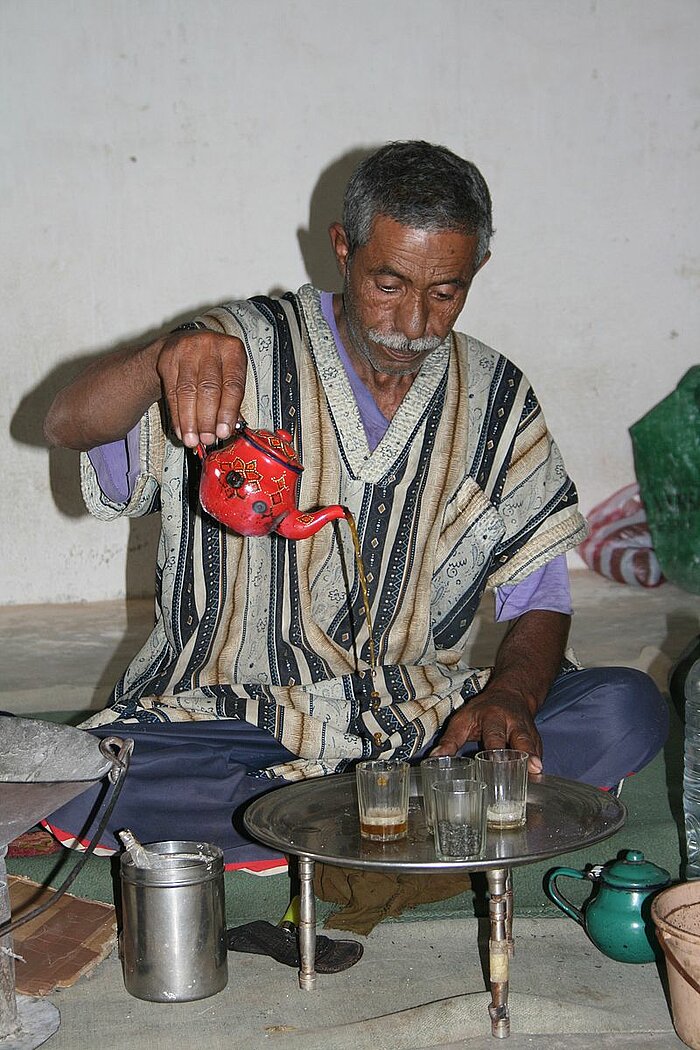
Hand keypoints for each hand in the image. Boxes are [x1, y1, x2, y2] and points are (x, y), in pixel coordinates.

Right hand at [155, 329, 247, 447]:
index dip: (228, 411)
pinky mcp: (167, 359)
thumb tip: (230, 428)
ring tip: (193, 439)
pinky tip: (182, 429)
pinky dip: (177, 415)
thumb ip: (232, 400)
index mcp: (232, 350)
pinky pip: (172, 392)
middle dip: (207, 419)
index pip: (232, 385)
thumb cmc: (213, 364)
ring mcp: (186, 350)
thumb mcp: (228, 374)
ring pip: (188, 392)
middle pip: (208, 388)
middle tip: (207, 439)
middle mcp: (209, 346)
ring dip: (190, 421)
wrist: (184, 344)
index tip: (224, 432)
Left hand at [430, 687, 543, 774]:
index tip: (496, 761)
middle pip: (521, 739)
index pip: (495, 734)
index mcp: (494, 717)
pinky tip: (538, 780)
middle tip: (532, 769)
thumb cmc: (483, 711)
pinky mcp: (537, 740)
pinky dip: (538, 766)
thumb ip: (450, 740)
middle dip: (526, 754)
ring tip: (537, 776)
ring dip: (536, 762)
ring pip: (534, 747)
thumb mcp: (463, 719)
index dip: (496, 748)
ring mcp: (528, 731)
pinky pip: (539, 754)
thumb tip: (434, 759)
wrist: (512, 694)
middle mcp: (514, 723)